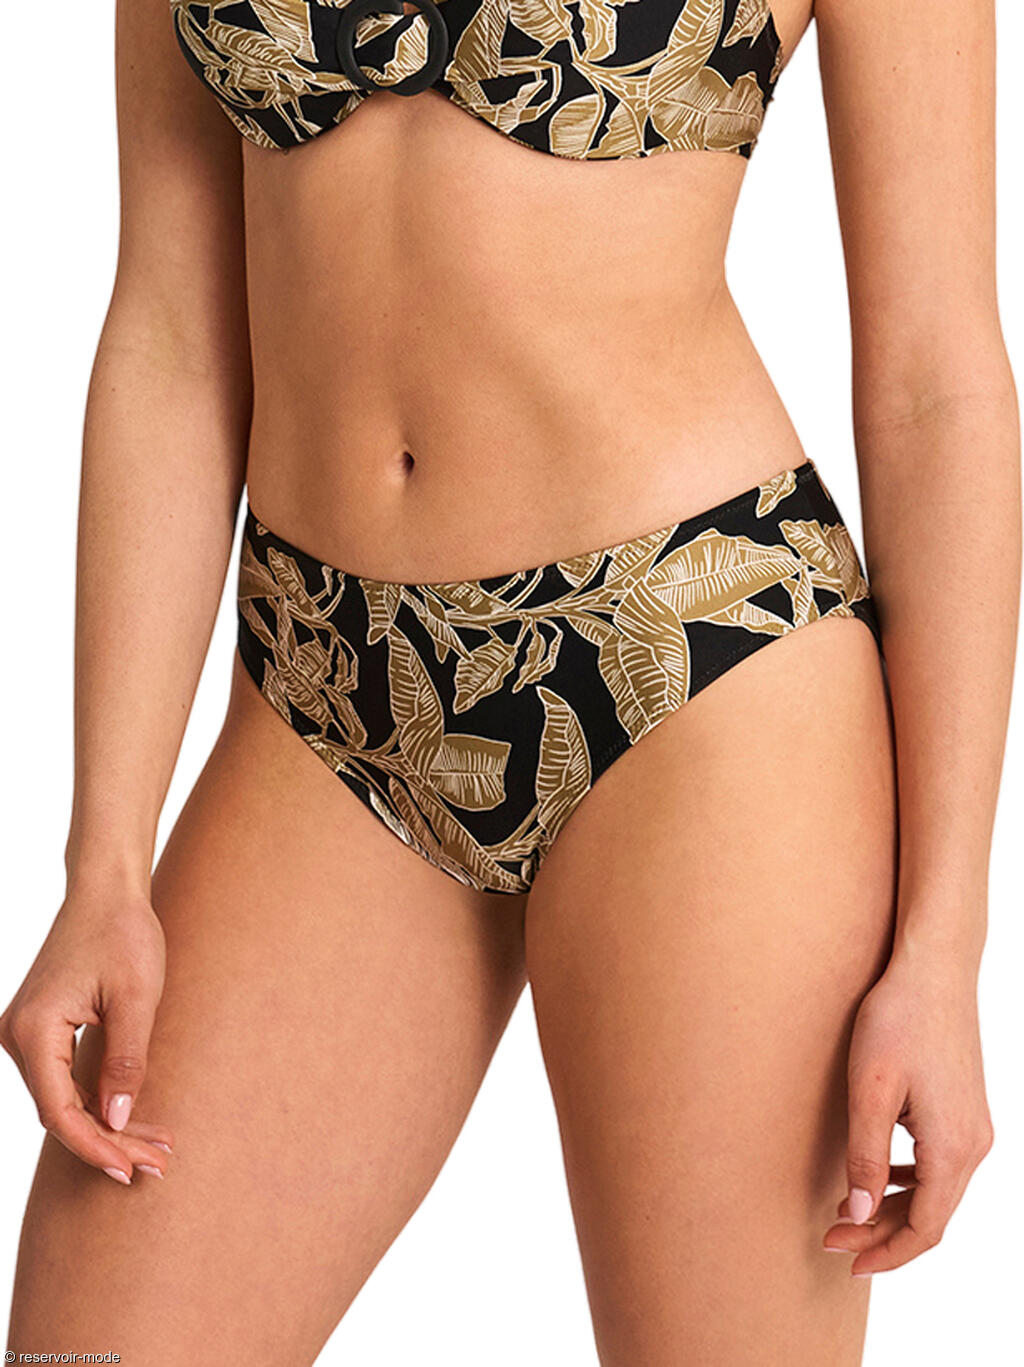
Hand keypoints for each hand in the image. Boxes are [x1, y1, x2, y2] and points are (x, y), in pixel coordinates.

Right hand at [0, 871, 173, 1183]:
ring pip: (63, 1099)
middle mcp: (18, 1036)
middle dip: (109, 1141)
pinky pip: (64, 1079)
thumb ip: (125, 1061)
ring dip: (107, 1124)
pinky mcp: (42, 1029)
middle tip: (158, 1163)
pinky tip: (131, 1118)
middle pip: (61, 1111)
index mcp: (35, 1029)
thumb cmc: (124, 934)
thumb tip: (115, 1119)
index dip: (96, 1146)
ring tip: (155, 1146)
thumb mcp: (137, 999)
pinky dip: (97, 1099)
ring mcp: (26, 1033)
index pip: (59, 1111)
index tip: (132, 1169)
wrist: (107, 891)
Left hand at [822, 945, 993, 1274]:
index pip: (924, 1229)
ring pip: (936, 1192)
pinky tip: (876, 1174)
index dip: (885, 1252)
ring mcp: (974, 1127)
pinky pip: (939, 1165)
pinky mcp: (965, 1109)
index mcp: (953, 1148)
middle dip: (881, 1233)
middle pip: (931, 1215)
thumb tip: (859, 1214)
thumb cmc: (898, 1020)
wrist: (934, 968)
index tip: (845, 1259)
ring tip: (846, 1211)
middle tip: (831, 1235)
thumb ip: (865, 1157)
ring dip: (893, 1208)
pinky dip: (907, 1181)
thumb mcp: (870, 1089)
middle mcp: (973, 1145)